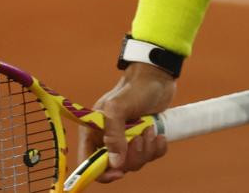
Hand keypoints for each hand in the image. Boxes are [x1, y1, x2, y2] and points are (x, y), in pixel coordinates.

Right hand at [79, 63, 176, 182]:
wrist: (158, 76)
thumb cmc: (134, 88)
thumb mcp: (117, 107)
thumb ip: (113, 134)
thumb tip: (116, 163)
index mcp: (94, 132)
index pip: (89, 164)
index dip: (101, 173)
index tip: (119, 172)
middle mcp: (108, 139)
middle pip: (116, 166)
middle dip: (132, 156)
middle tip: (139, 138)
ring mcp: (127, 140)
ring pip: (135, 163)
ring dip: (146, 150)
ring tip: (150, 130)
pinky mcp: (145, 139)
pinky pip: (151, 156)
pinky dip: (157, 149)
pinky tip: (159, 135)